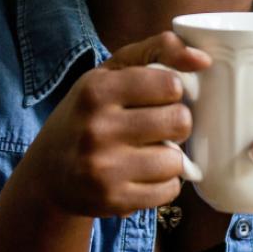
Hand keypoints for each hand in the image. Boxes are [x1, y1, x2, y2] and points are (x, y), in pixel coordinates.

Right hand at [19, 32, 210, 217]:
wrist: (49, 171)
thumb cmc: (90, 113)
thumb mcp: (112, 72)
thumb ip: (157, 50)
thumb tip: (203, 60)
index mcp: (97, 90)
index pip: (170, 85)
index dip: (172, 91)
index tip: (158, 97)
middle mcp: (97, 129)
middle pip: (179, 121)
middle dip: (175, 123)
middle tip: (157, 126)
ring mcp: (103, 168)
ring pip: (176, 160)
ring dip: (170, 157)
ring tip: (149, 152)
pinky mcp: (113, 201)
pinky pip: (169, 191)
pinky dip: (164, 183)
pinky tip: (144, 175)